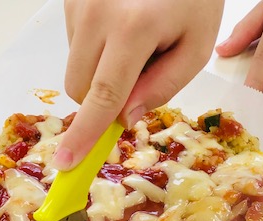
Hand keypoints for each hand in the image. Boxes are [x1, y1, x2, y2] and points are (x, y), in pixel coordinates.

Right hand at [55, 0, 224, 169]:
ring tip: (135, 38)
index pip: (103, 96)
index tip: (67, 163)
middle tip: (141, 74)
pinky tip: (122, 24)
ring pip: (75, 67)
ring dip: (101, 70)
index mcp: (132, 29)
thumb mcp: (196, 46)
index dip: (86, 135)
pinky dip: (96, 48)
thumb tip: (124, 118)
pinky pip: (74, 43)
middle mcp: (95, 14)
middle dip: (103, 99)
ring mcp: (78, 2)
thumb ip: (162, 86)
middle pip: (80, 87)